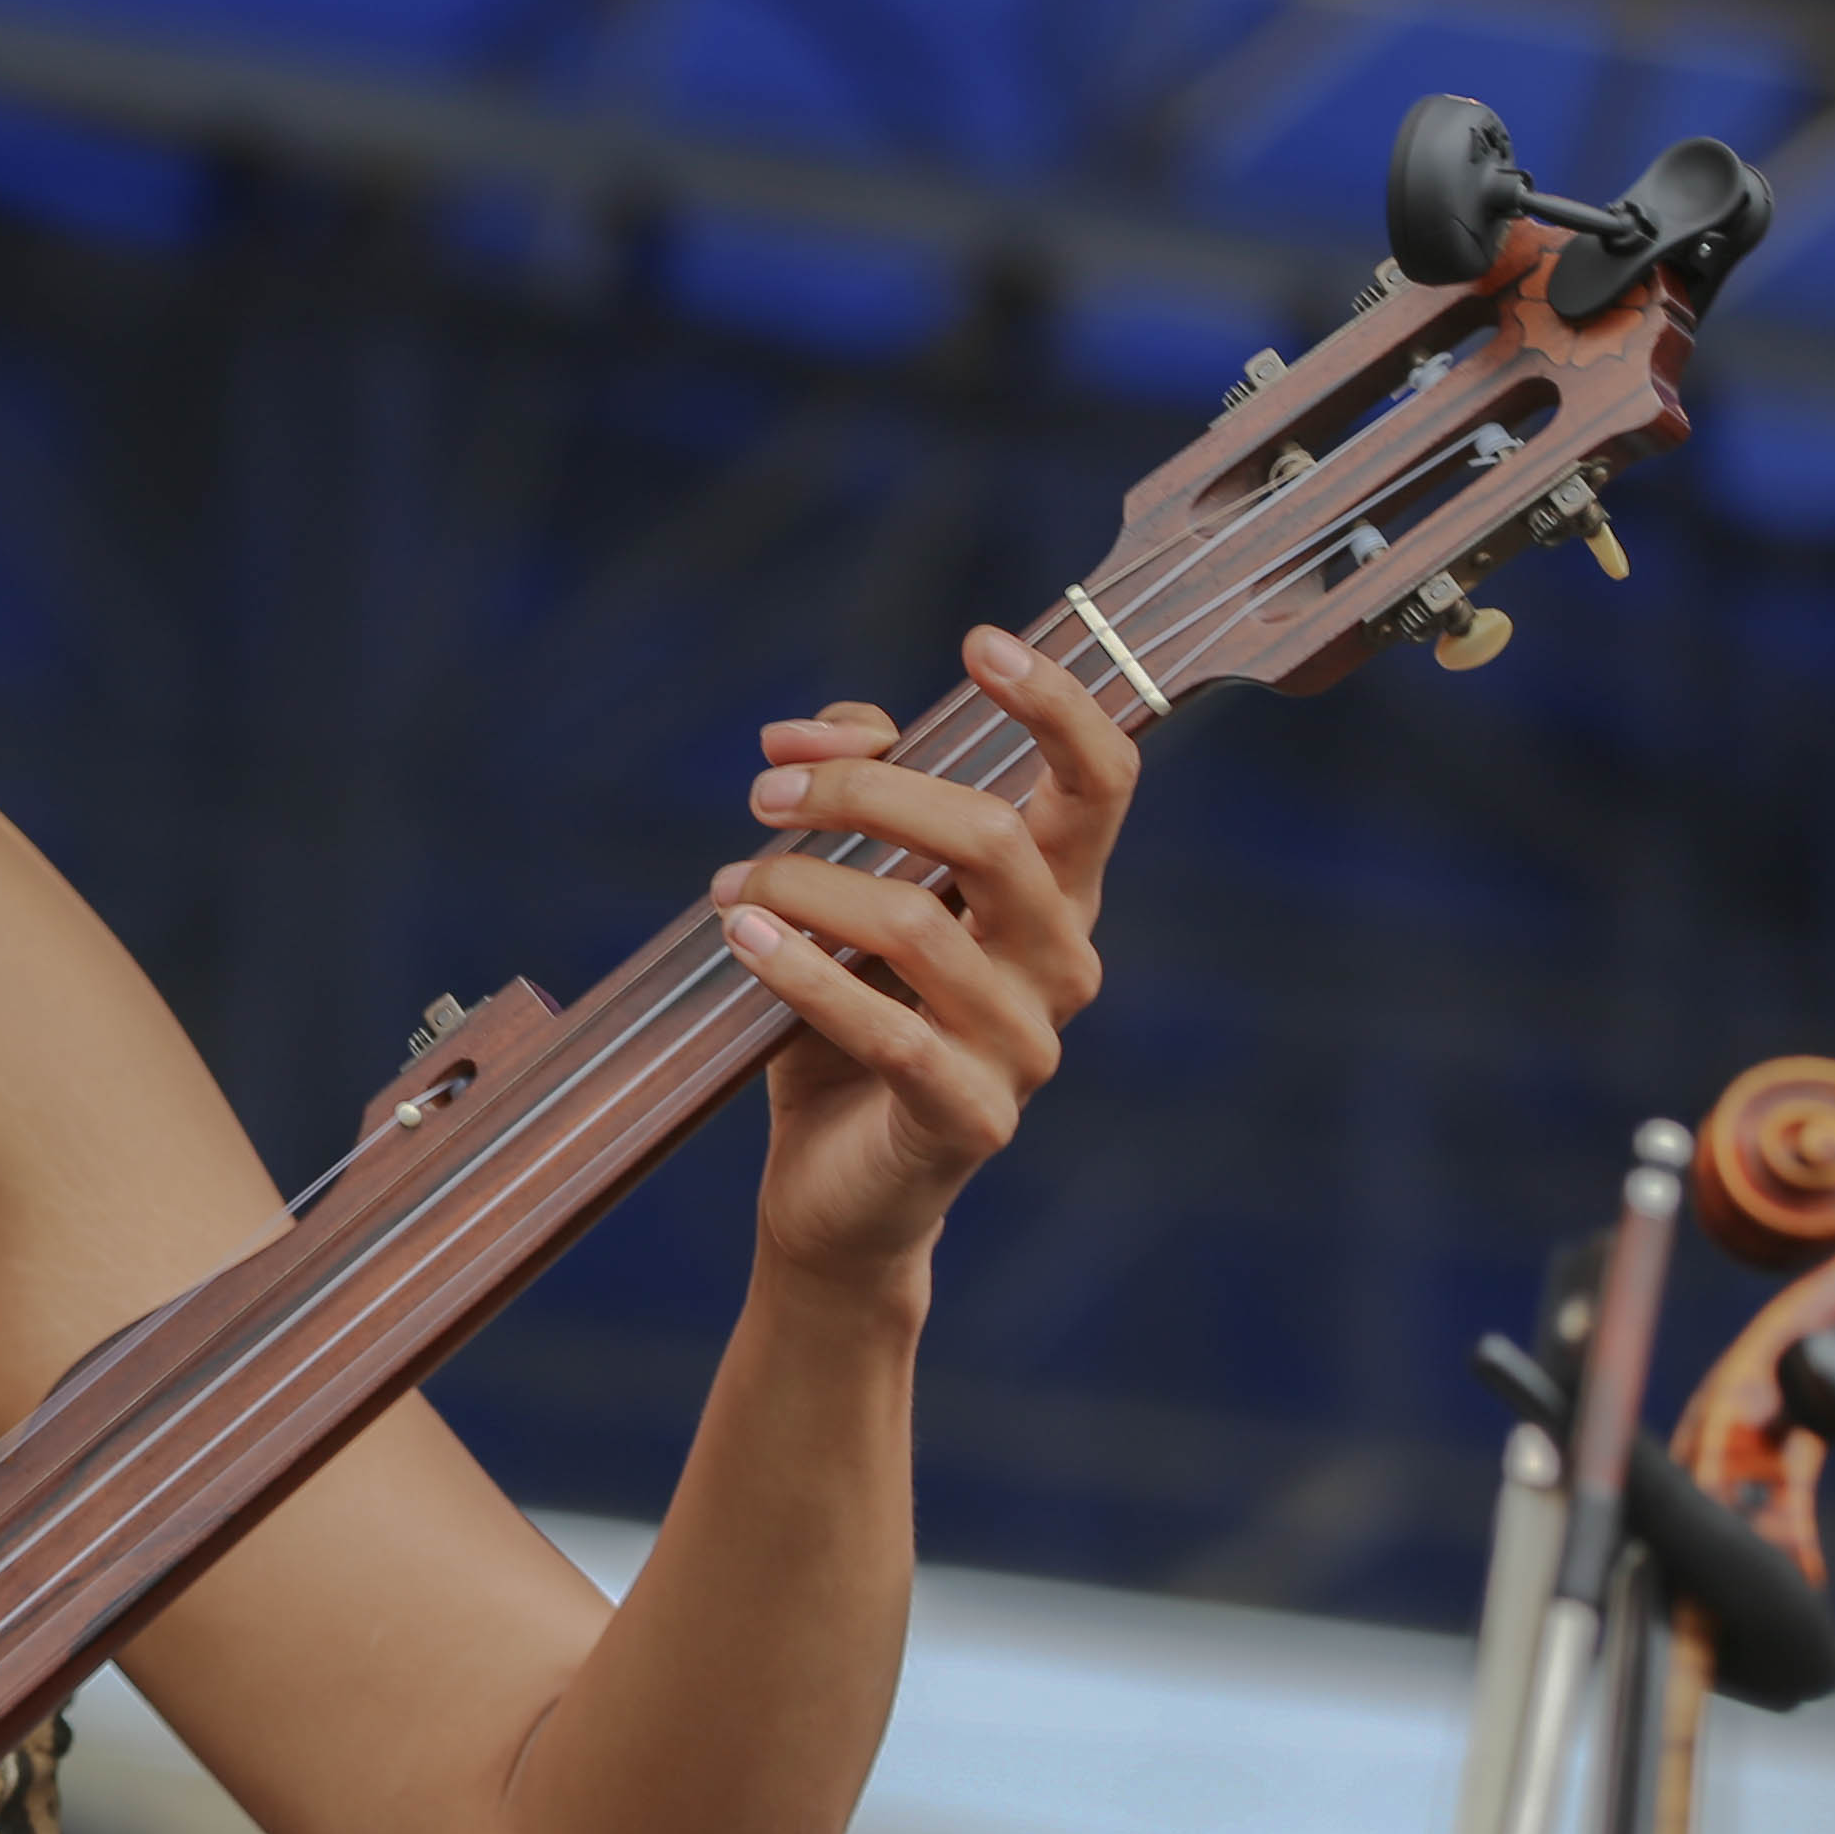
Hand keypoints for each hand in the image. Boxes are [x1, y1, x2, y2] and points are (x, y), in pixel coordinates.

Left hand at [706, 623, 1124, 1293]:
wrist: (835, 1190)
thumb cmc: (848, 1026)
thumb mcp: (850, 894)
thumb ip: (854, 795)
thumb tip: (808, 733)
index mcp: (1055, 896)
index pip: (1101, 783)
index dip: (1057, 705)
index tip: (981, 643)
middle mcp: (1062, 963)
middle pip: (993, 835)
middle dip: (865, 796)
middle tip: (766, 795)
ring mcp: (1025, 1046)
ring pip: (922, 924)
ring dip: (810, 885)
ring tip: (733, 886)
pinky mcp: (970, 1119)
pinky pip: (887, 1030)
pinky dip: (803, 973)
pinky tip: (743, 939)